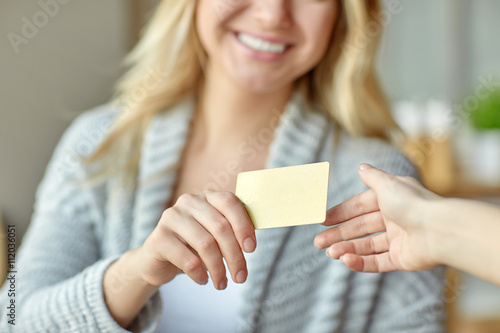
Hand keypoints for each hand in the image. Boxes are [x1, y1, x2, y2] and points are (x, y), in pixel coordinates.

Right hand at [137, 190, 255, 289]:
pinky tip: (202, 280)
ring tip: (222, 283)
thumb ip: (233, 231)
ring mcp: (172, 217)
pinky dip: (199, 274)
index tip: (251, 250)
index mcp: (207, 196)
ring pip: (205, 244)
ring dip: (218, 269)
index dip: (243, 226)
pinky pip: (187, 259)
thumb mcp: (215, 235)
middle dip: (234, 256)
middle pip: (220, 227)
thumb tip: (252, 243)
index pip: (230, 203)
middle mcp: (189, 201)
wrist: (158, 259)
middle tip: (241, 277)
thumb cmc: (194, 246)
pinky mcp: (159, 237)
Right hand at [314, 164, 441, 272]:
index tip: (322, 220)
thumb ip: (372, 177)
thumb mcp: (387, 184)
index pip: (359, 207)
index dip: (340, 213)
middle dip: (338, 235)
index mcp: (389, 200)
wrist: (439, 230)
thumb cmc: (413, 203)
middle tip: (318, 242)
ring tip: (330, 253)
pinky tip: (345, 260)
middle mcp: (393, 219)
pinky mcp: (401, 259)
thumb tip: (361, 167)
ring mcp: (398, 240)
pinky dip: (361, 262)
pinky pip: (377, 261)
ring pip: (366, 246)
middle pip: (360, 228)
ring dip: (346, 248)